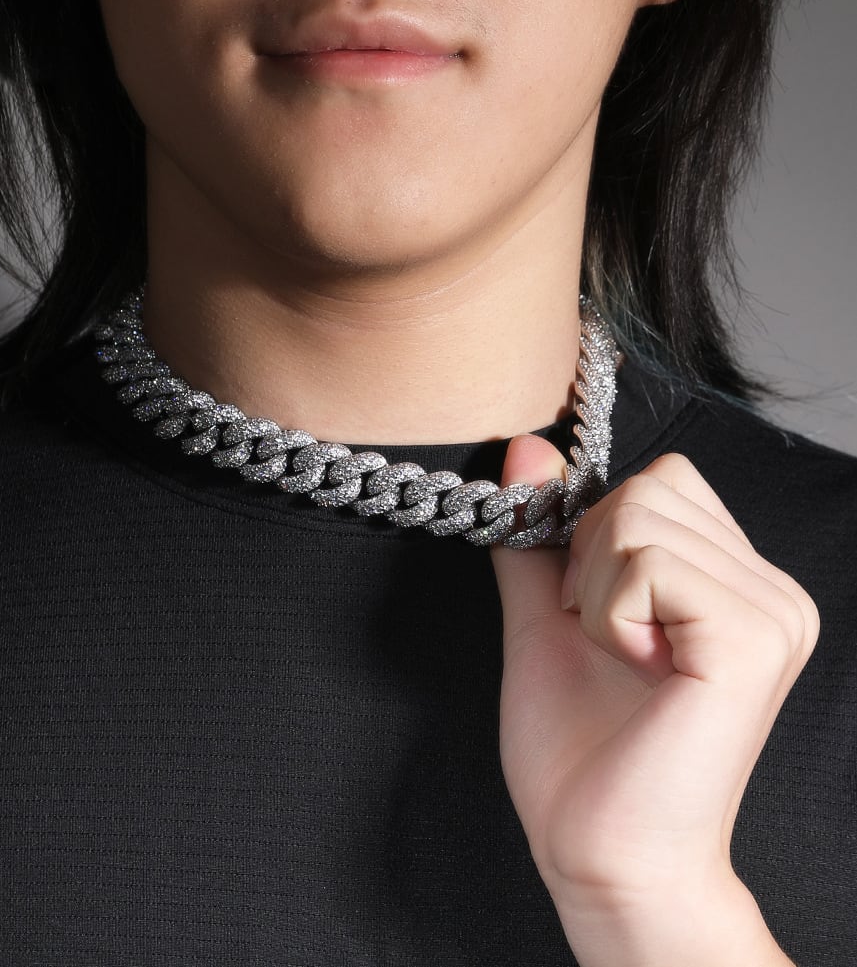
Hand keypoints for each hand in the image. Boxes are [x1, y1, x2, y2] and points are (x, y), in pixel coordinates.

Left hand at [491, 437, 817, 966]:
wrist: (603, 852)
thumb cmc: (580, 751)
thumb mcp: (546, 616)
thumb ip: (539, 531)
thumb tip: (527, 446)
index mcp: (733, 582)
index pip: (661, 480)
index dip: (599, 535)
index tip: (593, 612)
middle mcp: (770, 589)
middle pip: (648, 487)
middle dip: (592, 560)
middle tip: (609, 642)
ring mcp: (772, 610)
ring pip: (638, 515)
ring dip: (597, 592)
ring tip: (624, 660)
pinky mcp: (754, 637)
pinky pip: (647, 561)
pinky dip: (610, 614)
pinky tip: (637, 671)